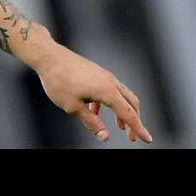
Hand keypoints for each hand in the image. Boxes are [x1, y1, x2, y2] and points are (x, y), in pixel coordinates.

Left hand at [35, 43, 152, 143]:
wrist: (48, 56)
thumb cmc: (58, 80)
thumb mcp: (73, 107)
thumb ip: (91, 122)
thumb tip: (105, 137)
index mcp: (107, 91)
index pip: (129, 113)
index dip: (138, 128)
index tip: (147, 139)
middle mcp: (109, 81)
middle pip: (131, 103)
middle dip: (134, 121)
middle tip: (132, 137)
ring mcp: (103, 74)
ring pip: (121, 95)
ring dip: (122, 112)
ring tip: (119, 127)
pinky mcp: (96, 72)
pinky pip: (109, 89)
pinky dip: (109, 102)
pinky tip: (94, 110)